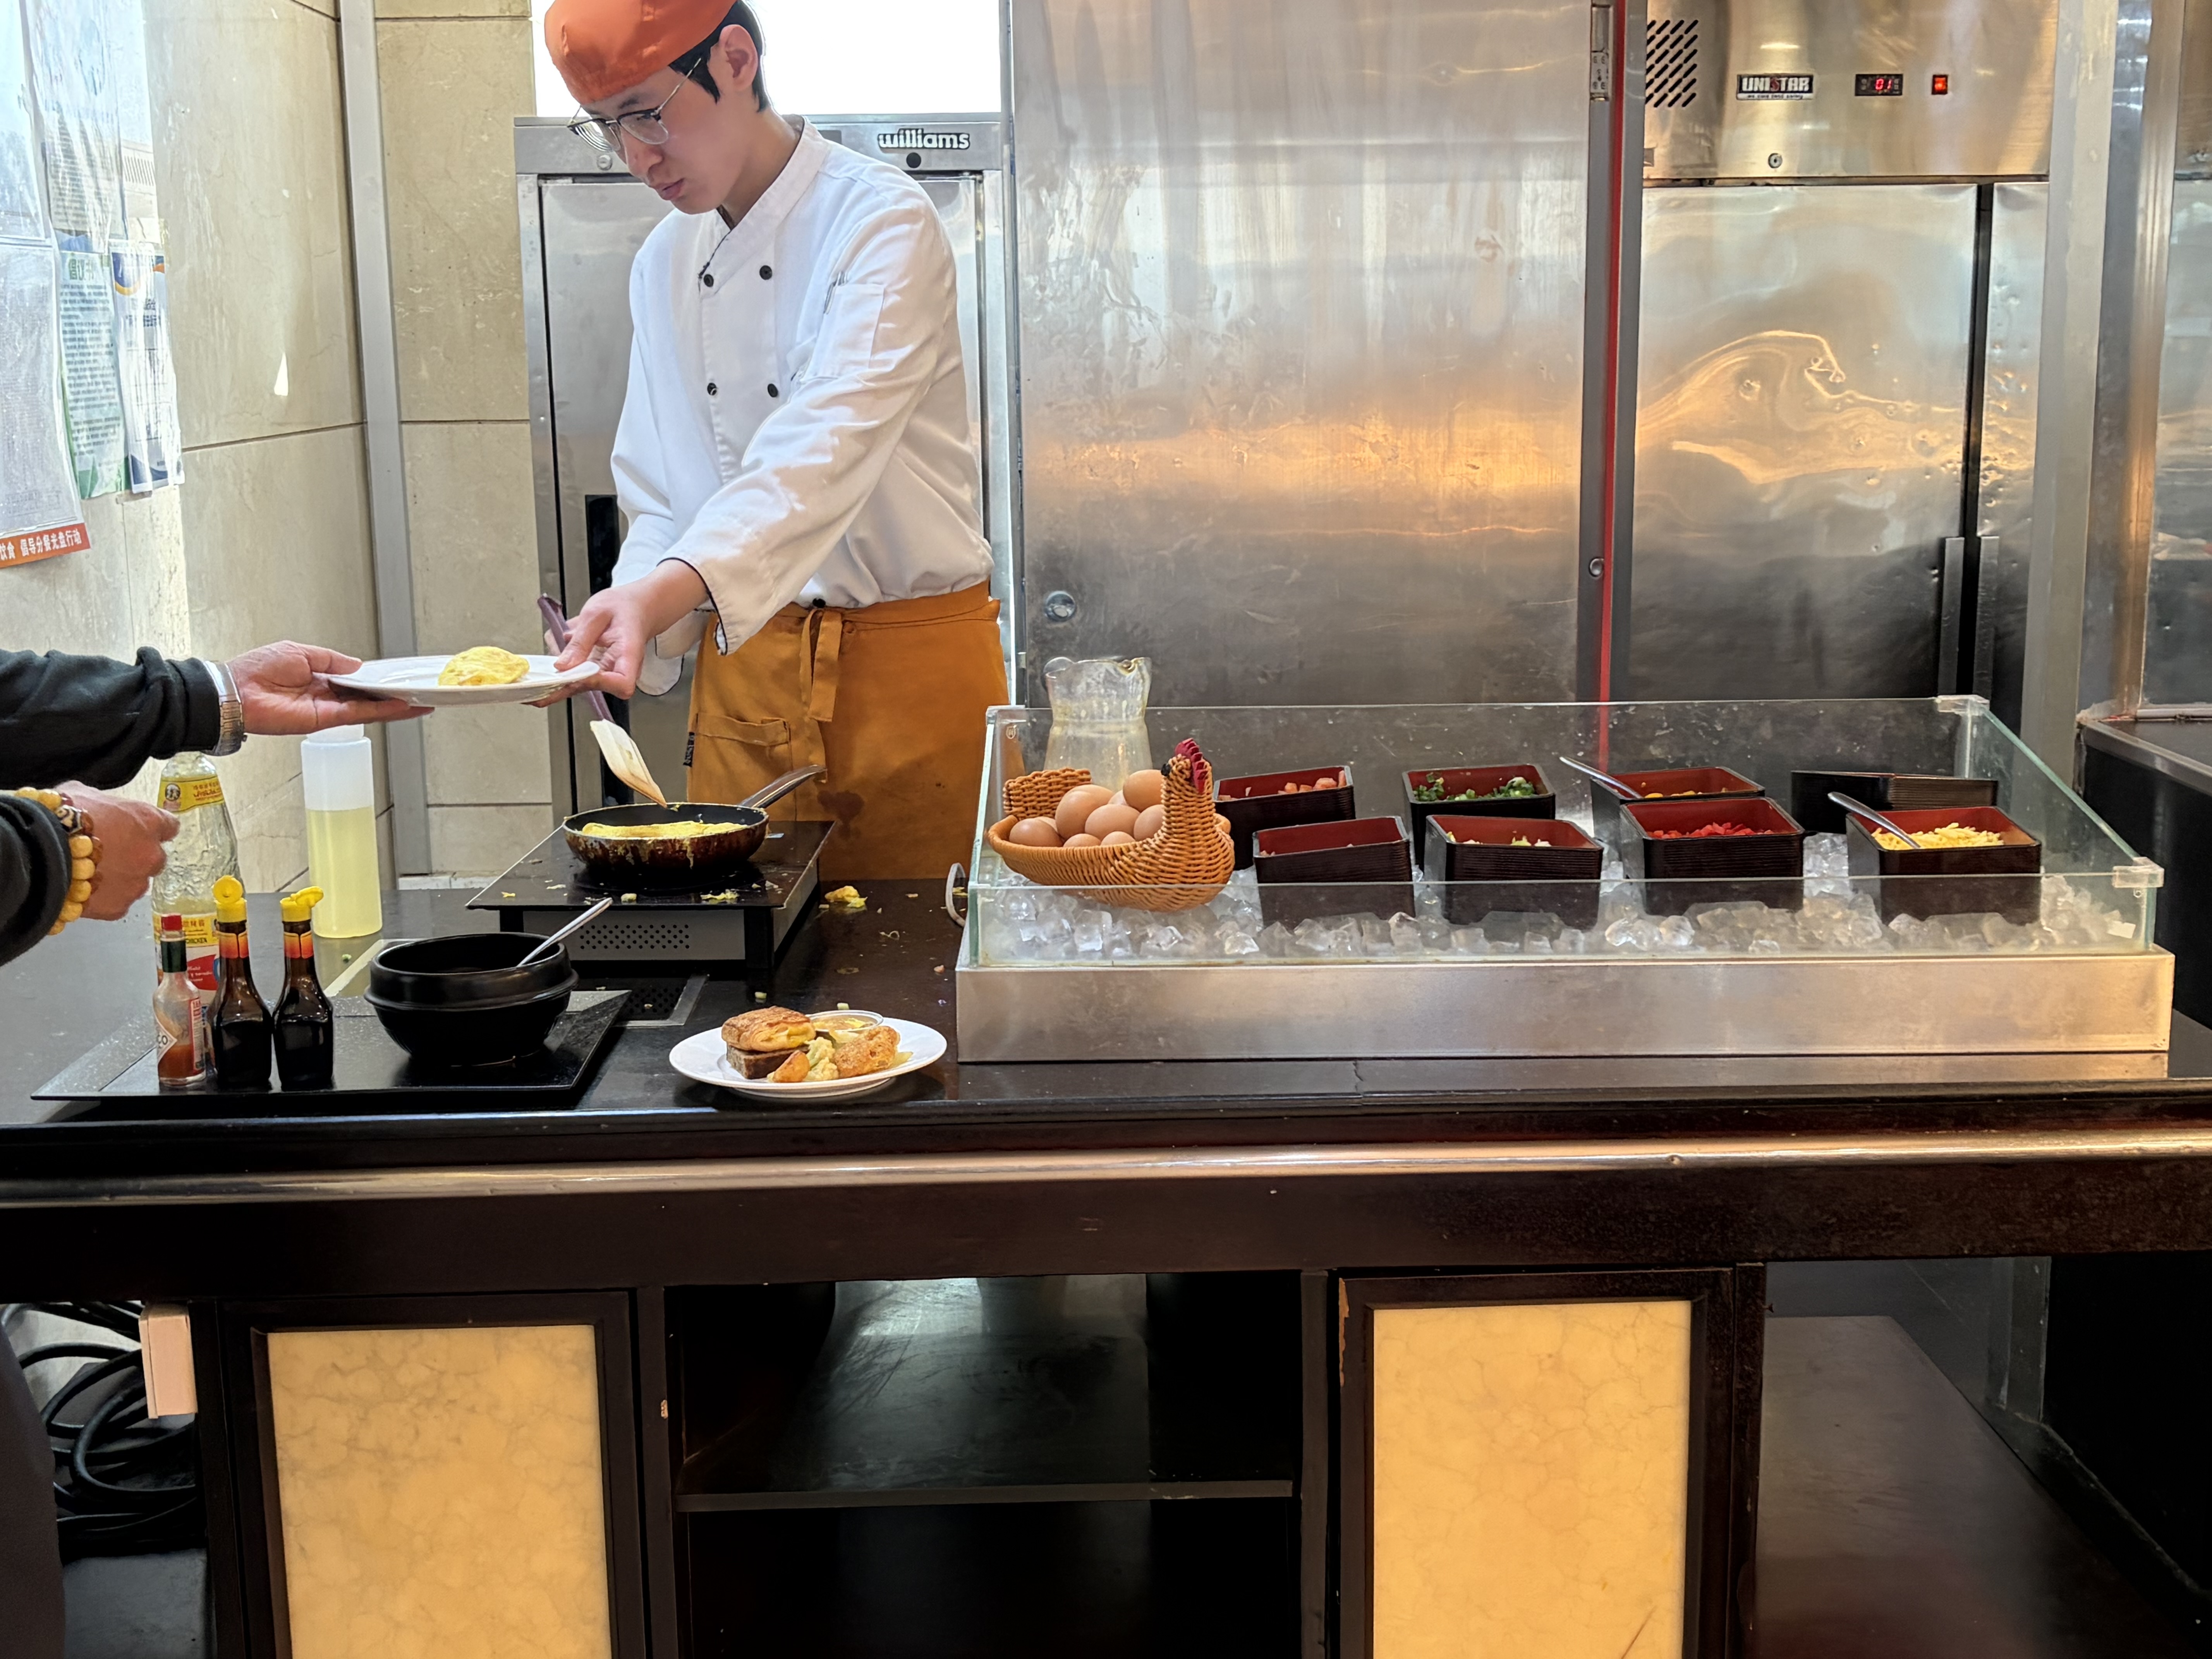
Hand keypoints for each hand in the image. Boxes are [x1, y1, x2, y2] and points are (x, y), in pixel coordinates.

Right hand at [60, 785, 177, 921]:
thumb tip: (104, 809)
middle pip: (154, 858)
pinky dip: (104, 898)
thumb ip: (106, 805)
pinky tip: (83, 888)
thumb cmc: (59, 816)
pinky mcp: (117, 907)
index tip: (143, 831)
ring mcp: (136, 883)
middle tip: (109, 854)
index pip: (169, 826)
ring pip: (136, 882)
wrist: (36, 852)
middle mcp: (150, 854)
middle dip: (137, 856)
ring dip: (121, 878)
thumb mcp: (84, 794)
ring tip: (90, 872)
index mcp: (148, 821)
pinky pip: (117, 902)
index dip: (154, 829)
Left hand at [227, 642, 429, 734]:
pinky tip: (400, 706)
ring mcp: (326, 709)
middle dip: (392, 693)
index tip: (397, 676)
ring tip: (420, 701)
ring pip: (369, 707)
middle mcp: (325, 694)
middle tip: (417, 689)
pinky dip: (381, 711)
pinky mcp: (324, 721)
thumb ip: (331, 659)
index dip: (377, 678)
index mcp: (318, 675)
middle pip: (367, 695)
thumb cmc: (256, 669)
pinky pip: (359, 715)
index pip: (355, 678)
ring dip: (395, 705)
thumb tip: (357, 665)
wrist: (236, 691)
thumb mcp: (300, 651)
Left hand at [550, 563, 709, 698]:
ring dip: (557, 682)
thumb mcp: (597, 614)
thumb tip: (562, 666)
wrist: (637, 608)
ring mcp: (609, 672)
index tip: (576, 672)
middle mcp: (621, 669)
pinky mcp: (597, 671)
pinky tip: (544, 668)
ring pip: (581, 686)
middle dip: (563, 687)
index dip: (598, 682)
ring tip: (535, 675)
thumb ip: (580, 640)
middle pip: (595, 689)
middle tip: (536, 687)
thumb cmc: (624, 607)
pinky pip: (577, 678)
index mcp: (629, 653)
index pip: (622, 682)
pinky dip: (559, 674)